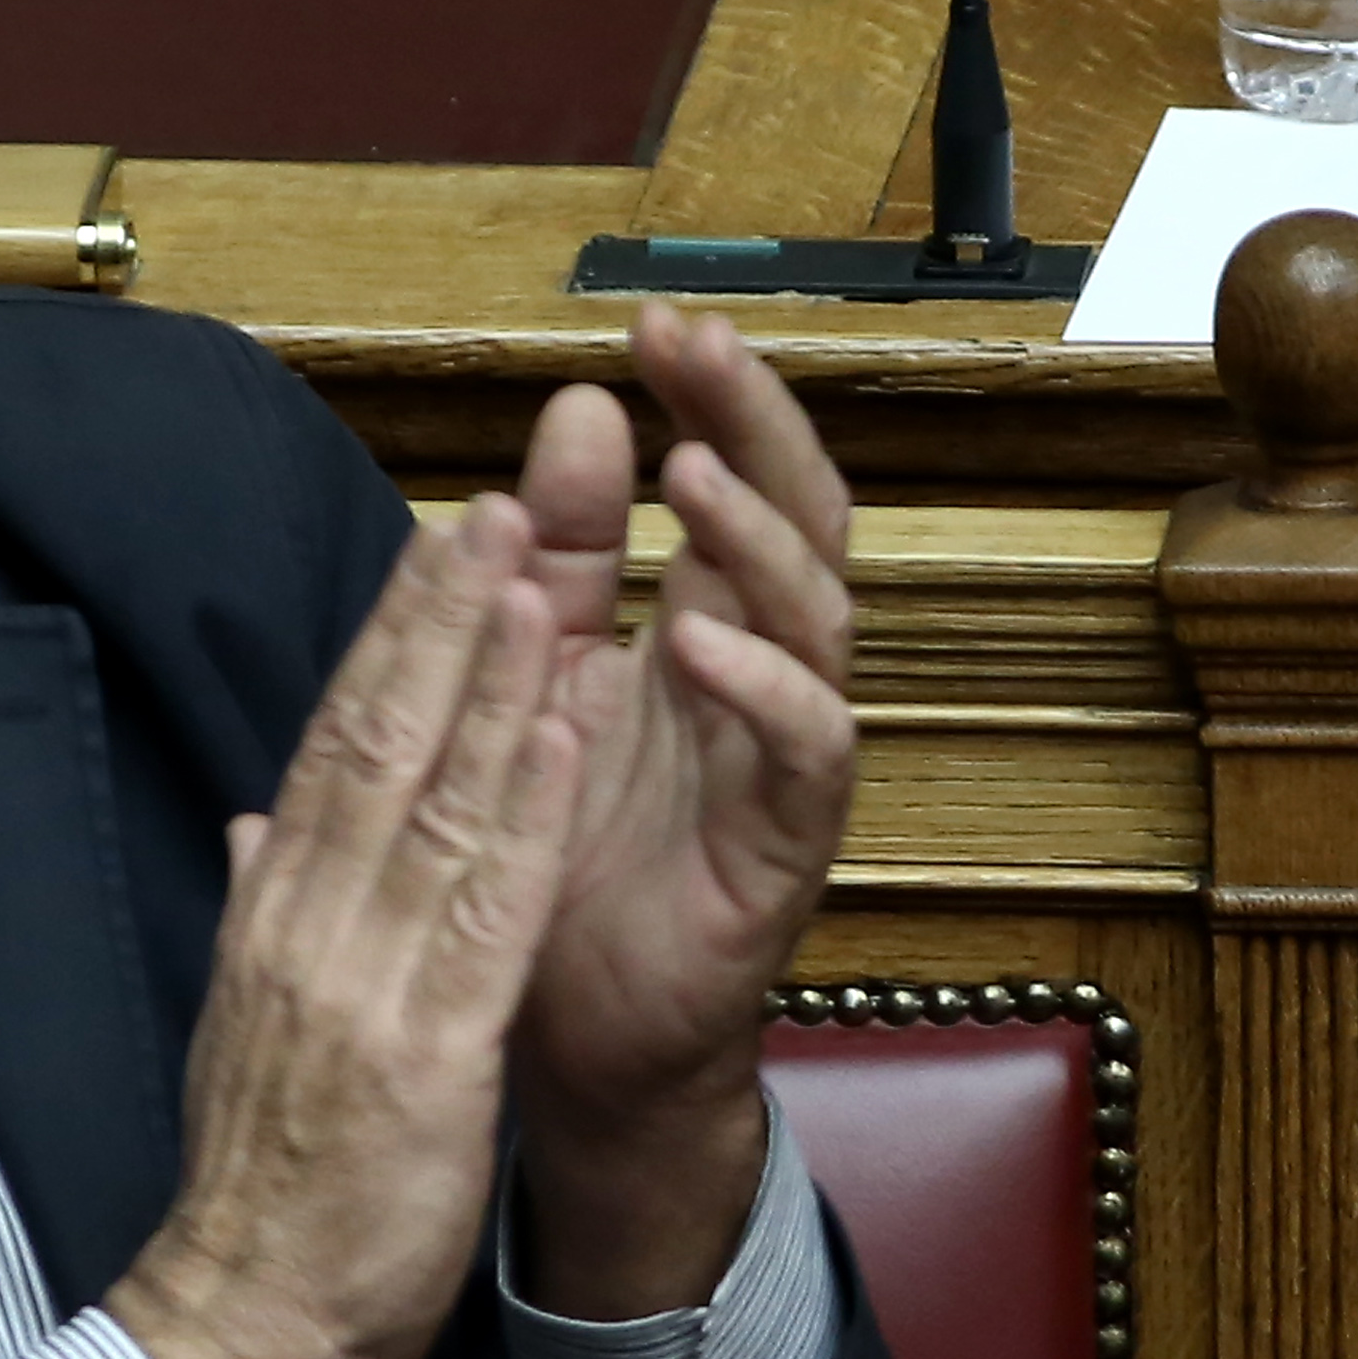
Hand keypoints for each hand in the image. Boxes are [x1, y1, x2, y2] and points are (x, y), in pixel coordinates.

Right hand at [108, 493, 587, 1358]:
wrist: (239, 1326)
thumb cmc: (260, 1194)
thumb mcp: (244, 1032)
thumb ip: (258, 915)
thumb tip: (256, 828)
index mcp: (274, 922)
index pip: (332, 751)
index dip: (388, 642)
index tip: (435, 548)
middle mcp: (308, 928)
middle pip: (374, 743)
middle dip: (437, 619)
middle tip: (496, 504)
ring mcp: (362, 985)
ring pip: (429, 800)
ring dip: (488, 678)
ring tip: (538, 572)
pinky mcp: (425, 1054)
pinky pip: (482, 911)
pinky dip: (522, 809)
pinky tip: (562, 729)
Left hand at [498, 304, 855, 1317]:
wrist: (559, 1039)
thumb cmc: (556, 857)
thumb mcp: (538, 678)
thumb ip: (554, 557)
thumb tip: (573, 407)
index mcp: (698, 628)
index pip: (727, 483)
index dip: (707, 399)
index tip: (652, 319)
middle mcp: (758, 679)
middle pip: (795, 521)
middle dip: (754, 426)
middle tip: (699, 346)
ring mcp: (782, 762)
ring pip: (819, 622)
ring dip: (757, 543)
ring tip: (692, 474)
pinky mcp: (786, 851)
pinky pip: (808, 755)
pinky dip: (766, 692)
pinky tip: (706, 642)